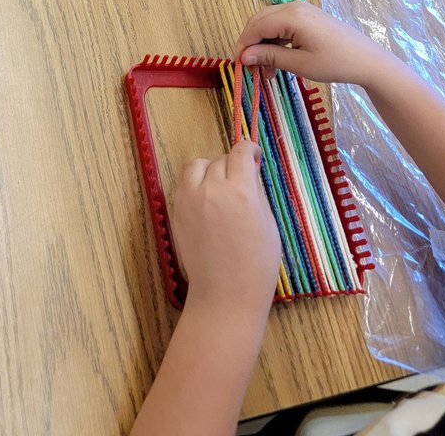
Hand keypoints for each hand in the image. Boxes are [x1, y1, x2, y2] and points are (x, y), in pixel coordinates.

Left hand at [172, 143, 280, 317]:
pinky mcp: (176, 211)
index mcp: (240, 192)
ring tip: (219, 186)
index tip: (253, 155)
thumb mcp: (268, 222)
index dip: (249, 149)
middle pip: (220, 160)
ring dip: (209, 169)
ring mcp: (190, 200)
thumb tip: (249, 169)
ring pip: (197, 165)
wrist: (226, 294)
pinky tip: (206, 200)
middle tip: (240, 181)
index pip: (240, 153)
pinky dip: (195, 184)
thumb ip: (256, 191)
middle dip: (232, 166)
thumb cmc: (257, 263)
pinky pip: (184, 184)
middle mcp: (212, 190)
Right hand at [234, 1, 394, 89]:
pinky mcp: (307, 16)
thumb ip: (270, 57)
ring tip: (267, 69)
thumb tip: (243, 56)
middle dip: (251, 43)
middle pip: (259, 20)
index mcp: (291, 16)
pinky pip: (281, 23)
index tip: (240, 66)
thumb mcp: (299, 64)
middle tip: (252, 68)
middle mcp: (293, 6)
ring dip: (263, 43)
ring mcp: (301, 9)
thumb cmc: (335, 63)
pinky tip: (278, 58)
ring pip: (269, 22)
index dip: (244, 45)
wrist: (366, 60)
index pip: (256, 26)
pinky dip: (275, 40)